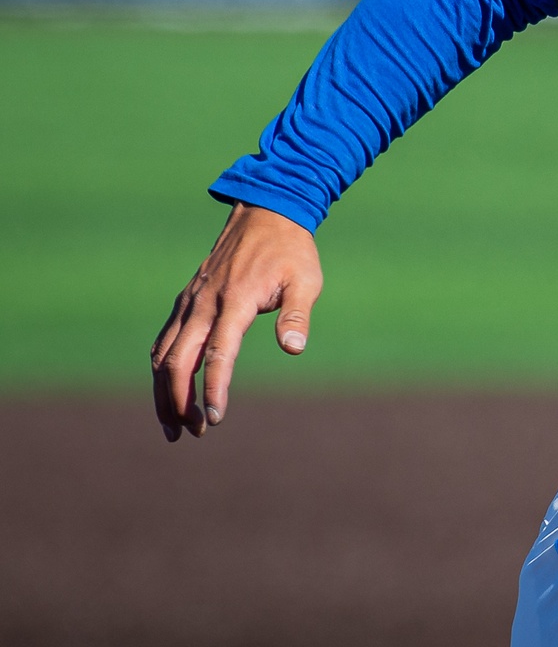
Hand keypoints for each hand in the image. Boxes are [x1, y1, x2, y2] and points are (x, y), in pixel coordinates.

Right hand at [151, 202, 322, 441]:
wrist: (265, 213)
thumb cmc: (291, 251)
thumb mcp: (305, 279)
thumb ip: (296, 314)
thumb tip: (294, 348)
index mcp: (235, 300)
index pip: (218, 353)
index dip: (214, 388)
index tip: (215, 418)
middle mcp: (204, 303)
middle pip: (177, 361)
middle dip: (179, 401)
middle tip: (194, 433)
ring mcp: (191, 301)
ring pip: (163, 354)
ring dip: (164, 392)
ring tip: (176, 427)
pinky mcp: (186, 301)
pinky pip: (165, 341)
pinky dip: (162, 370)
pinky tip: (170, 392)